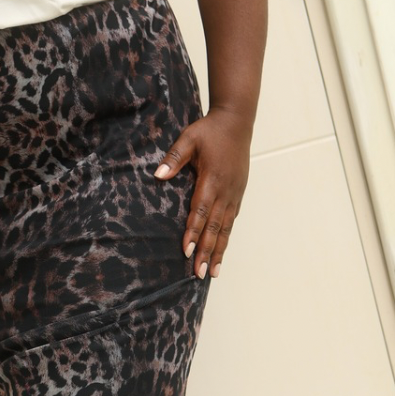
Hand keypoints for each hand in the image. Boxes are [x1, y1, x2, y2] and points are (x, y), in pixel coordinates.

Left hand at [153, 108, 251, 277]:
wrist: (237, 122)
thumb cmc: (210, 130)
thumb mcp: (189, 138)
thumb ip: (174, 157)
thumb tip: (157, 175)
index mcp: (212, 178)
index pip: (200, 210)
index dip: (194, 231)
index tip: (187, 251)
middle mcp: (226, 190)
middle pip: (215, 226)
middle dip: (206, 251)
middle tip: (200, 273)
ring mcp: (234, 194)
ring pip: (225, 228)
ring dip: (218, 251)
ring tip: (212, 273)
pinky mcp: (237, 195)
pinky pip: (231, 222)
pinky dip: (225, 239)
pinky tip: (220, 253)